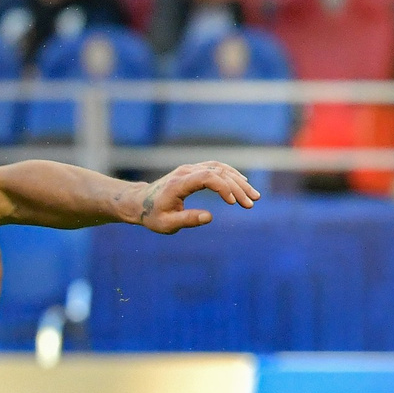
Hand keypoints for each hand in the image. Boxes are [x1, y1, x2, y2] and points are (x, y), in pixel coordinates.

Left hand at [134, 163, 259, 232]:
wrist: (140, 202)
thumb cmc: (152, 215)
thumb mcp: (167, 224)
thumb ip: (187, 220)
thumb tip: (210, 217)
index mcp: (179, 183)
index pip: (207, 177)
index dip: (223, 187)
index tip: (234, 203)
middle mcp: (186, 172)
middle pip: (218, 172)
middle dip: (237, 187)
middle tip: (251, 203)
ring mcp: (190, 169)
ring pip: (220, 169)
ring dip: (238, 181)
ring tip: (253, 196)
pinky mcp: (193, 171)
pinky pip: (216, 168)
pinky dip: (231, 175)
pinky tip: (243, 184)